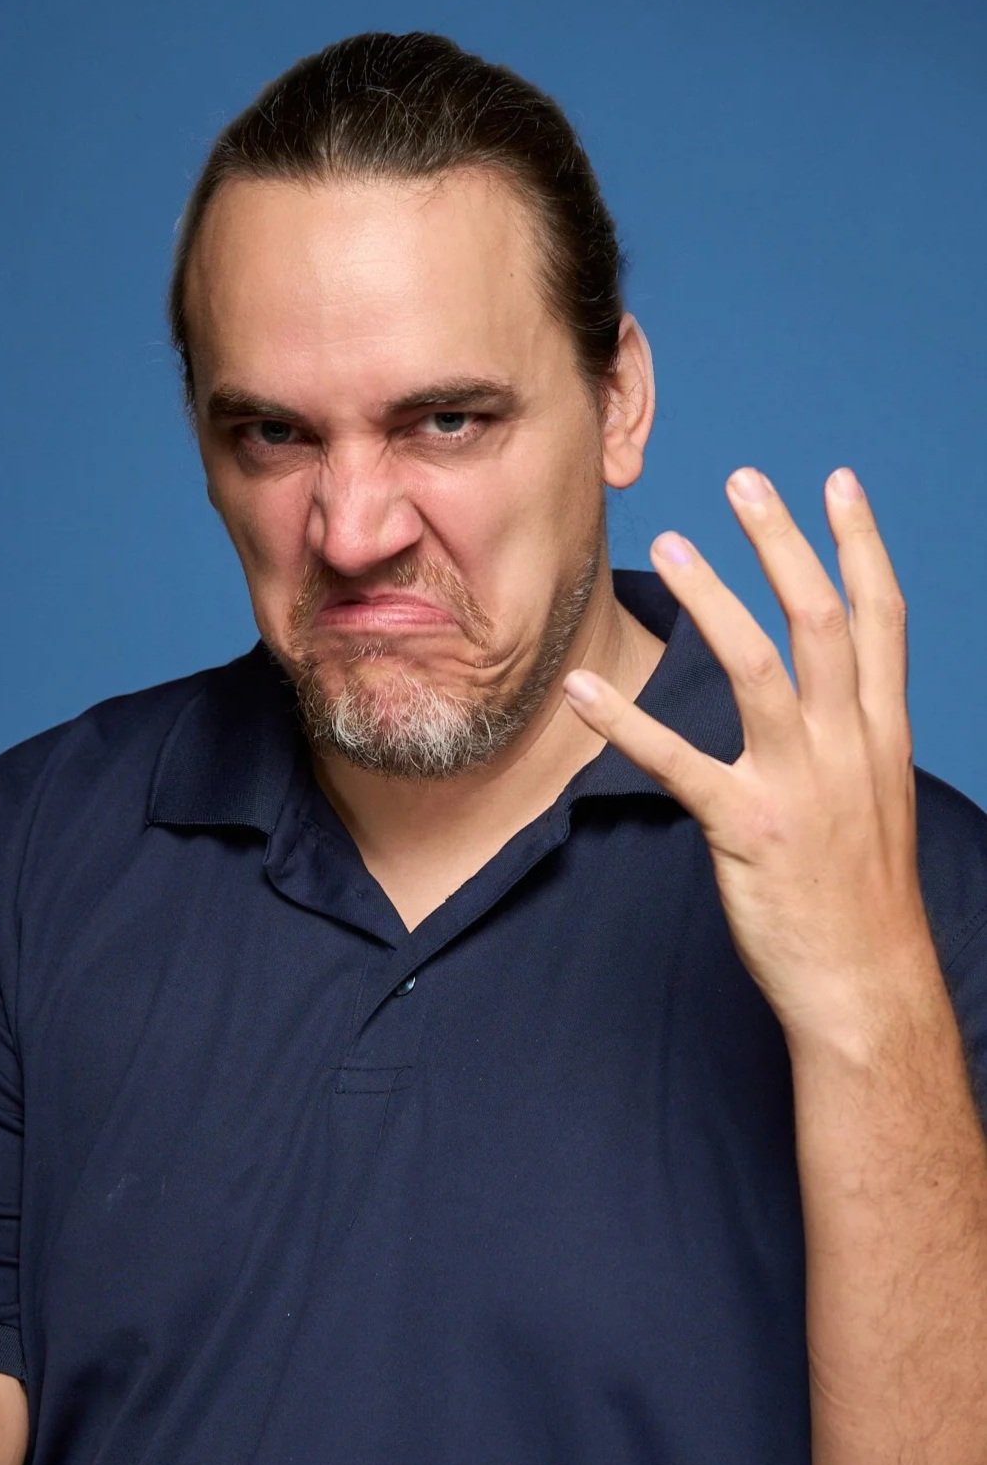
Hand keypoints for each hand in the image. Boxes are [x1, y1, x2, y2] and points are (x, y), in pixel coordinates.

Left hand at [561, 467, 934, 1049]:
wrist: (868, 986)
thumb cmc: (862, 898)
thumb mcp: (876, 803)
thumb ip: (851, 740)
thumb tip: (823, 696)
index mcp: (881, 735)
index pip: (882, 618)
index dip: (860, 545)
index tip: (840, 481)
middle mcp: (849, 746)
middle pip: (821, 619)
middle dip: (784, 541)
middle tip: (742, 478)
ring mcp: (801, 785)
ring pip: (758, 667)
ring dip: (713, 600)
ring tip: (670, 544)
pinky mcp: (747, 828)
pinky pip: (677, 762)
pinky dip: (625, 723)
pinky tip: (582, 691)